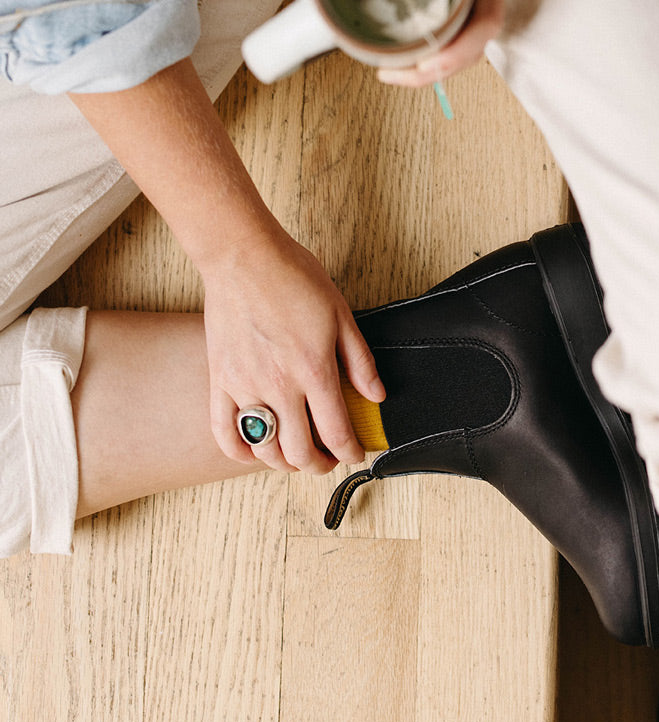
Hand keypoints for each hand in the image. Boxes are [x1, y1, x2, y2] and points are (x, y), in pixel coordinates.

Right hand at [201, 225, 384, 473]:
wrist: (243, 257)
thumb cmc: (293, 277)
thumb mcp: (340, 314)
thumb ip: (360, 360)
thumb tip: (376, 395)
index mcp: (314, 370)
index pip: (336, 433)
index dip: (350, 451)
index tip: (355, 452)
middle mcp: (279, 386)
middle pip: (300, 452)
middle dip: (320, 465)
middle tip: (328, 459)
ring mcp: (245, 386)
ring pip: (264, 448)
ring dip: (284, 462)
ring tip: (296, 455)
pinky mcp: (220, 380)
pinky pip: (223, 432)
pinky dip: (239, 451)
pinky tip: (255, 450)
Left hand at [350, 0, 526, 87]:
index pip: (477, 23)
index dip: (446, 57)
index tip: (407, 66)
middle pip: (475, 40)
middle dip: (436, 68)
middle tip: (391, 73)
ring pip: (476, 32)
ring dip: (445, 57)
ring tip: (402, 66)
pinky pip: (475, 14)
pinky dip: (452, 36)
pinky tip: (425, 41)